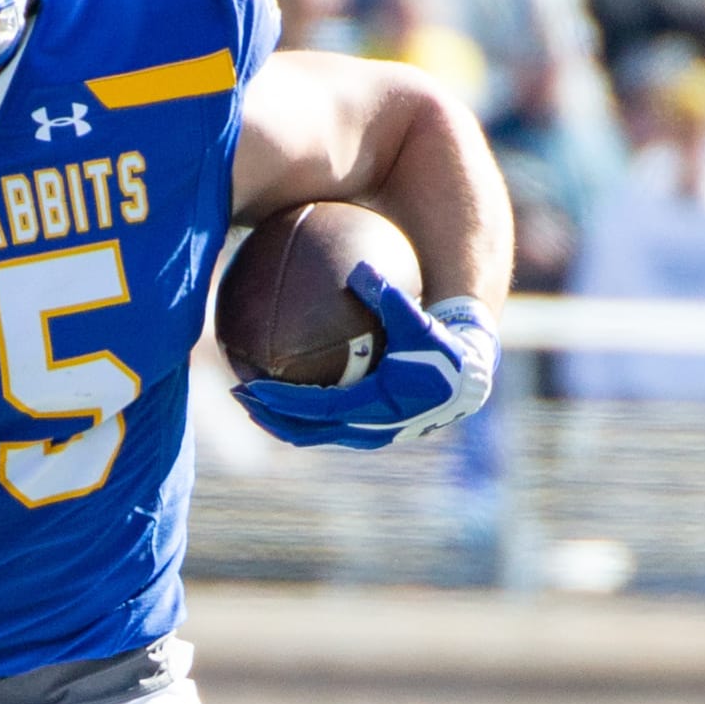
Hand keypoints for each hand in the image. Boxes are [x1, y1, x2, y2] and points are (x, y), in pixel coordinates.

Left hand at [235, 267, 497, 451]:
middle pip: (304, 430)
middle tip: (237, 393)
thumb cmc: (443, 350)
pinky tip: (285, 388)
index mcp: (373, 406)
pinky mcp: (368, 432)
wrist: (467, 384)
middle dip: (267, 416)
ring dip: (280, 420)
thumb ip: (389, 297)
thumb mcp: (419, 323)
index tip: (250, 385)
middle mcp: (366, 429)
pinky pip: (326, 426)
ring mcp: (366, 435)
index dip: (280, 401)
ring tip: (252, 398)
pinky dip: (302, 414)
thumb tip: (360, 267)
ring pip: (312, 434)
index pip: (315, 408)